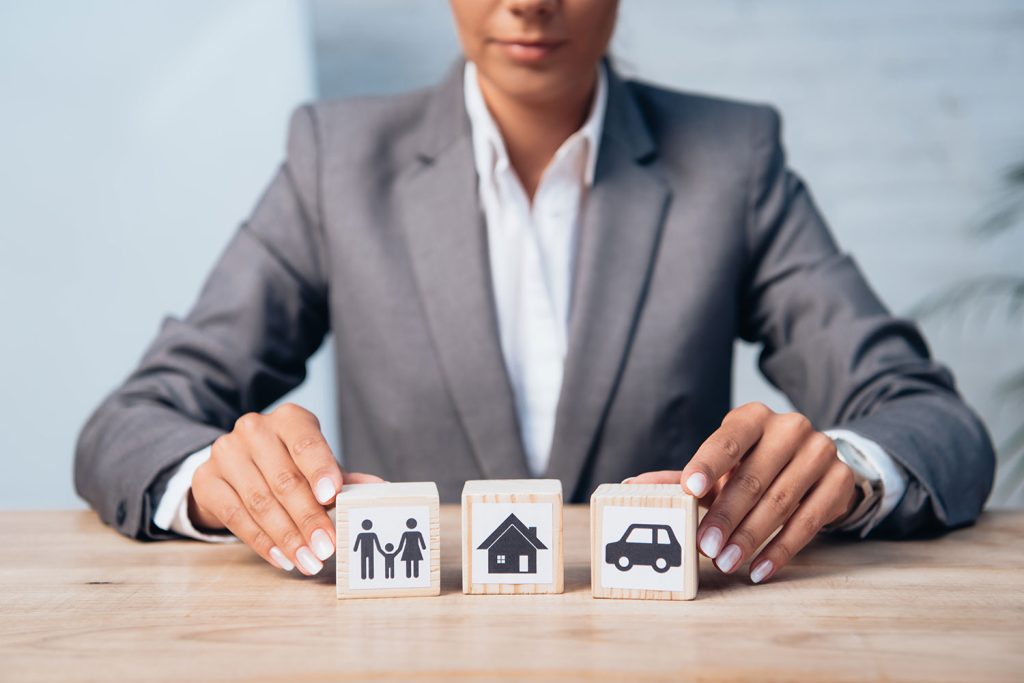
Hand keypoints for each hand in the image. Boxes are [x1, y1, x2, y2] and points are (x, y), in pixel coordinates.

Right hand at [189, 403, 383, 573]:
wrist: (235, 465)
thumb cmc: (287, 463)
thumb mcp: (315, 466)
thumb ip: (342, 478)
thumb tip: (379, 489)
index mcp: (289, 419)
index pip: (306, 443)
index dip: (320, 469)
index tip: (332, 496)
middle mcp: (255, 430)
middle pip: (284, 479)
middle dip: (308, 518)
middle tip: (327, 547)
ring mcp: (226, 453)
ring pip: (260, 502)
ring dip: (287, 537)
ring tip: (309, 561)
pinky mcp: (206, 480)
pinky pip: (236, 516)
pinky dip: (262, 542)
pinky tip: (282, 558)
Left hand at [626, 402, 856, 583]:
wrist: (812, 464)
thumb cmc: (753, 464)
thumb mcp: (720, 467)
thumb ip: (680, 477)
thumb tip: (632, 487)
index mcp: (753, 417)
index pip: (727, 440)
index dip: (708, 465)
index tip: (690, 490)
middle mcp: (789, 427)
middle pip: (753, 478)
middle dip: (726, 517)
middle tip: (705, 547)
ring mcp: (820, 452)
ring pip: (780, 502)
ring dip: (750, 537)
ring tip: (726, 562)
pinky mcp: (840, 480)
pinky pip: (809, 521)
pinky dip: (781, 550)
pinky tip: (759, 568)